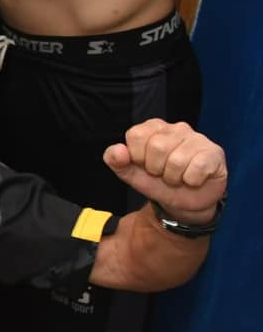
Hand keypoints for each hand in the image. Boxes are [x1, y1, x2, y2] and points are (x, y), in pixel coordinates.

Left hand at [105, 119, 228, 223]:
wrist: (184, 203)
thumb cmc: (157, 182)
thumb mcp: (131, 174)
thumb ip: (116, 160)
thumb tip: (118, 150)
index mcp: (153, 127)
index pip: (136, 135)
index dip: (138, 157)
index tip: (145, 165)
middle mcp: (176, 128)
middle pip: (157, 147)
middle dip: (157, 169)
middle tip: (164, 174)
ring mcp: (198, 138)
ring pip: (177, 160)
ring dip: (174, 178)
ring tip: (178, 177)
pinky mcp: (214, 152)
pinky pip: (197, 168)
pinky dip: (191, 180)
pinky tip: (194, 178)